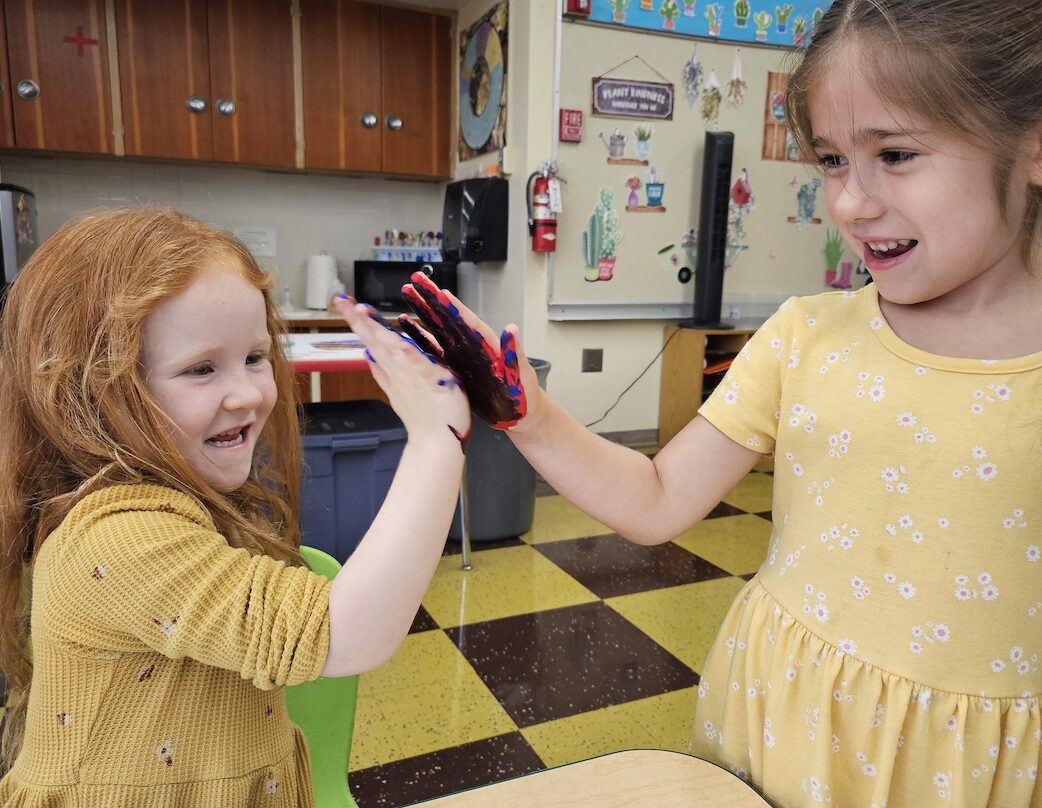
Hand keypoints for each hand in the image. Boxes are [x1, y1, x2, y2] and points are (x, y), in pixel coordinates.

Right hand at [331, 295, 470, 451]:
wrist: (436, 442)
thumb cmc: (423, 417)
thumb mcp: (398, 391)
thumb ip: (382, 373)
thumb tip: (367, 356)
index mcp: (392, 370)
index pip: (371, 340)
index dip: (357, 322)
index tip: (343, 303)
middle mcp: (398, 371)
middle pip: (375, 341)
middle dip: (359, 321)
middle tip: (343, 302)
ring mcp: (412, 376)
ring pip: (391, 348)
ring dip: (376, 330)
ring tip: (361, 312)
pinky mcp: (431, 380)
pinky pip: (418, 364)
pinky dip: (407, 353)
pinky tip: (398, 341)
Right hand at [400, 272, 530, 429]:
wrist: (519, 415)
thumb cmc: (525, 396)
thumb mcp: (522, 376)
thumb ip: (515, 354)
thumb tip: (511, 329)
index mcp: (487, 346)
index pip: (468, 322)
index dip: (455, 307)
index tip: (440, 292)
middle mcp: (471, 346)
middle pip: (448, 317)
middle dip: (432, 298)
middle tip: (416, 279)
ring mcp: (461, 355)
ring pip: (437, 328)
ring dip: (423, 311)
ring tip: (408, 293)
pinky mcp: (454, 367)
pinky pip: (432, 350)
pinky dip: (419, 338)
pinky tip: (407, 326)